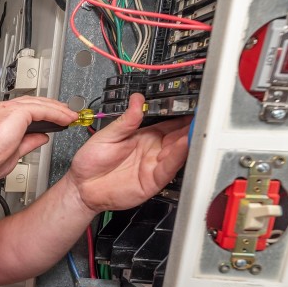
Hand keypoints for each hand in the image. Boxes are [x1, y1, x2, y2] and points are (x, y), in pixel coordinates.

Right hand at [0, 96, 77, 178]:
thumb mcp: (14, 151)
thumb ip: (29, 142)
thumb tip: (41, 137)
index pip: (23, 110)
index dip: (41, 113)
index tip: (52, 119)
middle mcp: (2, 110)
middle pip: (33, 102)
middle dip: (52, 107)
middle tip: (66, 113)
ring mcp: (9, 108)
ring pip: (40, 104)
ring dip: (58, 110)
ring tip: (71, 116)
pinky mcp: (18, 112)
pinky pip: (43, 109)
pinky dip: (57, 114)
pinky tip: (66, 119)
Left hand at [68, 93, 189, 212]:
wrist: (82, 187)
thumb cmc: (91, 162)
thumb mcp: (108, 135)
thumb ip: (126, 120)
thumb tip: (137, 100)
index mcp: (145, 136)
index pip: (170, 123)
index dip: (182, 115)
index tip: (194, 105)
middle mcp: (154, 151)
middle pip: (179, 137)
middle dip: (192, 127)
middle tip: (205, 115)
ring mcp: (154, 166)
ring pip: (179, 152)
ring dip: (190, 140)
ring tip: (198, 127)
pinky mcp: (153, 181)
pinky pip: (169, 168)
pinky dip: (179, 157)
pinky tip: (185, 145)